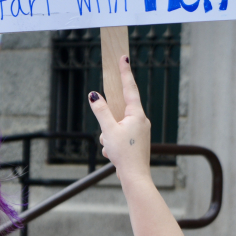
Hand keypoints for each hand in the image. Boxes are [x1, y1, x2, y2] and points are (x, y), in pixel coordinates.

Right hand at [88, 56, 151, 179]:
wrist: (135, 177)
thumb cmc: (124, 153)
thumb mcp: (109, 130)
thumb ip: (101, 111)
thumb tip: (94, 96)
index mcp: (137, 114)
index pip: (130, 88)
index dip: (125, 72)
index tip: (124, 57)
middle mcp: (141, 121)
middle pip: (120, 109)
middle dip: (108, 121)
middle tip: (109, 131)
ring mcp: (139, 131)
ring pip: (117, 125)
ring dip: (109, 135)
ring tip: (111, 147)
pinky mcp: (136, 141)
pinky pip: (119, 136)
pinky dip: (112, 143)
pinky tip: (113, 154)